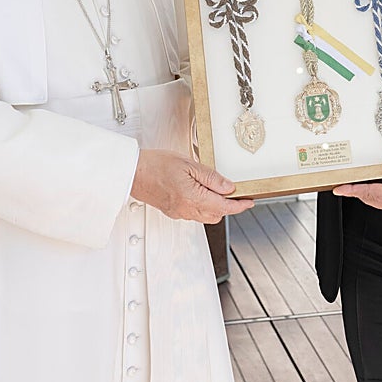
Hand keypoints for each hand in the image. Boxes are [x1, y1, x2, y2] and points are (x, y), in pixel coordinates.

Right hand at [131, 149, 253, 222]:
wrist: (132, 172)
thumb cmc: (155, 165)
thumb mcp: (189, 165)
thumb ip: (211, 178)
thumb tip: (228, 187)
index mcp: (193, 198)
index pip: (224, 207)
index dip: (239, 206)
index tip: (249, 201)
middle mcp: (186, 209)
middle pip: (216, 215)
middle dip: (228, 206)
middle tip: (235, 192)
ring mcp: (178, 212)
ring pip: (205, 216)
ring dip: (214, 206)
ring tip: (217, 190)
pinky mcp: (171, 211)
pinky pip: (193, 213)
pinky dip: (202, 206)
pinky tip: (200, 193)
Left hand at [332, 153, 381, 220]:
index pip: (372, 193)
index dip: (354, 190)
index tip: (338, 187)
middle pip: (372, 197)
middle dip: (355, 191)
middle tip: (340, 183)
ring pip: (380, 196)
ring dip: (366, 189)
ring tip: (354, 180)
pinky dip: (380, 187)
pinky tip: (380, 178)